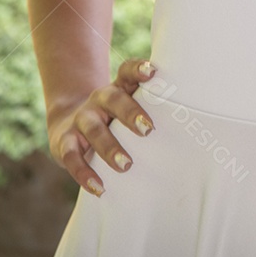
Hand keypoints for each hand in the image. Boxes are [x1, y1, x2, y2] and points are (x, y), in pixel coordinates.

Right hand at [48, 58, 156, 195]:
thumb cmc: (112, 118)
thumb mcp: (127, 106)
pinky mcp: (65, 141)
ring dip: (110, 147)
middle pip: (113, 100)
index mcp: (117, 88)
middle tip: (149, 129)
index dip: (138, 69)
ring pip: (94, 129)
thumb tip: (190, 123)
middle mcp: (99, 99)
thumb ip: (151, 108)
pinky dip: (84, 173)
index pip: (127, 71)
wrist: (67, 124)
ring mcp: (81, 119)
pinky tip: (99, 187)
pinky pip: (72, 157)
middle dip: (130, 113)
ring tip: (127, 165)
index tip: (152, 71)